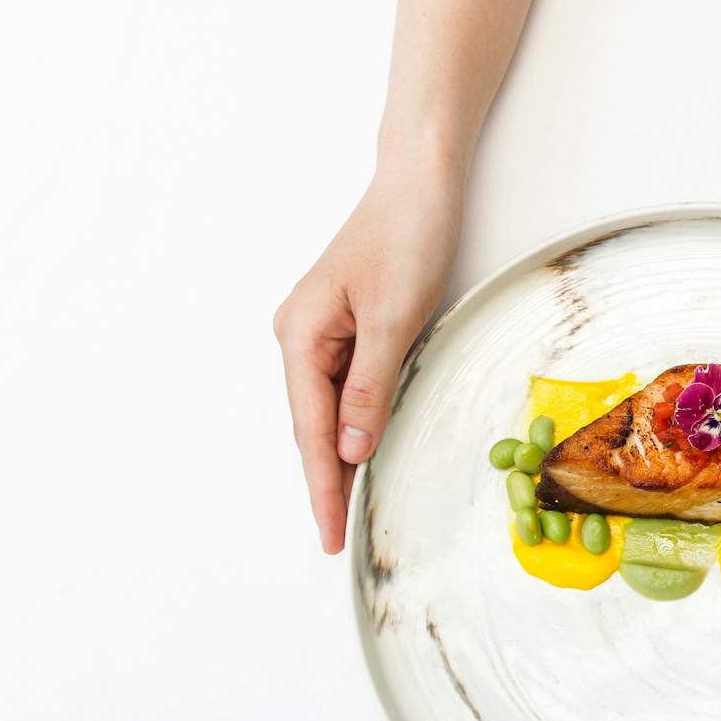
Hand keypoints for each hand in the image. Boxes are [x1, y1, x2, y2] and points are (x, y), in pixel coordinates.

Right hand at [273, 171, 459, 552]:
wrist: (420, 182)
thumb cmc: (406, 237)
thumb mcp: (392, 317)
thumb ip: (367, 387)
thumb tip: (347, 450)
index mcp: (300, 334)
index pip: (311, 429)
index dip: (321, 486)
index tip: (328, 534)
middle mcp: (300, 335)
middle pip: (312, 424)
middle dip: (324, 480)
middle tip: (336, 538)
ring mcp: (321, 331)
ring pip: (327, 410)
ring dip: (337, 456)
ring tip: (344, 510)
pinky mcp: (345, 325)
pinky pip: (344, 388)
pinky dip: (352, 423)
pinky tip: (358, 452)